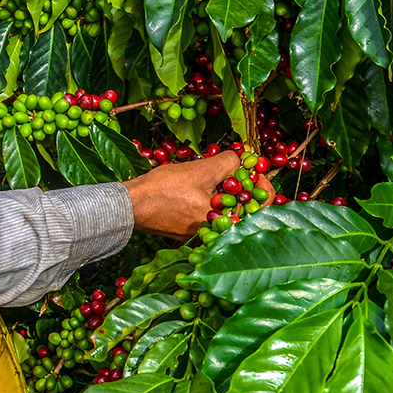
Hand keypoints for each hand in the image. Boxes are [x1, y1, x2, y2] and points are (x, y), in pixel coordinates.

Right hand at [122, 152, 275, 239]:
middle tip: (233, 168)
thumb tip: (243, 159)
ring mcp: (200, 234)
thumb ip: (229, 162)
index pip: (262, 206)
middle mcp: (215, 233)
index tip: (256, 169)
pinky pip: (205, 213)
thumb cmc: (164, 190)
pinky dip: (206, 199)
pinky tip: (195, 186)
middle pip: (241, 206)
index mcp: (224, 222)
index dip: (263, 183)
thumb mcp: (201, 169)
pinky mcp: (186, 231)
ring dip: (222, 190)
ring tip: (212, 174)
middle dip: (240, 185)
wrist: (129, 206)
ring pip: (222, 208)